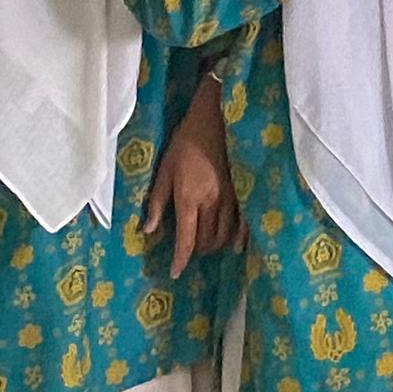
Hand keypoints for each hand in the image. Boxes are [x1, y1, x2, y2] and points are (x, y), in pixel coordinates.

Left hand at [136, 80, 238, 271]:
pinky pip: (244, 222)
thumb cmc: (184, 143)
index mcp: (189, 198)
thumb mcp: (164, 171)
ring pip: (224, 235)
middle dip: (196, 251)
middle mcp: (211, 202)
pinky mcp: (244, 189)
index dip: (180, 260)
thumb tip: (148, 230)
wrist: (214, 119)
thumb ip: (158, 203)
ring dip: (213, 244)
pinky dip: (238, 236)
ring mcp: (231, 197)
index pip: (186, 240)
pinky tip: (234, 242)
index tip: (176, 272)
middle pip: (206, 241)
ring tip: (205, 243)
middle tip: (188, 250)